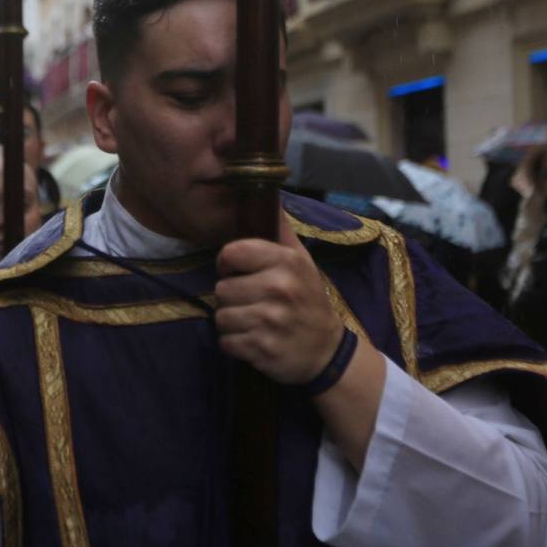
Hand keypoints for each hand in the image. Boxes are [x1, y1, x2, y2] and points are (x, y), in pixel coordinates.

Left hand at [213, 210, 343, 384]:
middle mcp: (279, 288)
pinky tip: (253, 339)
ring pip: (221, 317)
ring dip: (231, 321)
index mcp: (287, 262)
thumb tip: (268, 197)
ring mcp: (271, 320)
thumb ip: (281, 231)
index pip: (232, 253)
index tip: (236, 271)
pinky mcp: (263, 348)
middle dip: (231, 297)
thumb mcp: (302, 261)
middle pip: (221, 289)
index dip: (227, 263)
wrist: (325, 349)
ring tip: (251, 321)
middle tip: (250, 302)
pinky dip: (234, 344)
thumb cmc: (307, 299)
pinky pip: (226, 342)